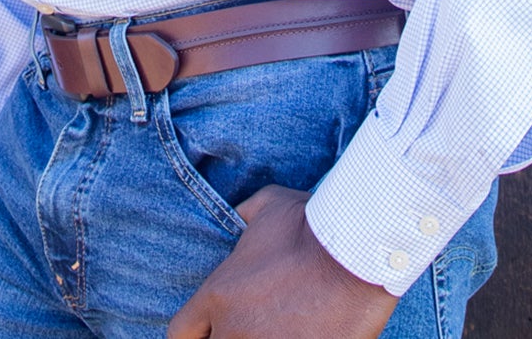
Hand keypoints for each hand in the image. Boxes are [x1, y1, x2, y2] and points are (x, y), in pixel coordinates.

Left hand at [167, 184, 398, 338]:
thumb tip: (240, 215)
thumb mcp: (269, 205)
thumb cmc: (310, 225)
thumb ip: (245, 214)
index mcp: (217, 295)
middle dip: (226, 336)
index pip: (180, 333)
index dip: (195, 333)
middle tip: (250, 327)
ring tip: (278, 331)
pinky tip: (301, 335)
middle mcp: (231, 331)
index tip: (211, 328)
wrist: (351, 254)